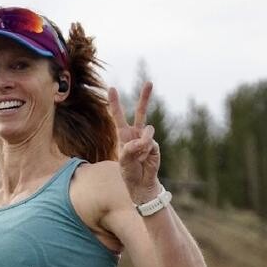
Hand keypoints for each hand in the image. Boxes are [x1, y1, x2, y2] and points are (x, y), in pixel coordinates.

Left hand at [108, 82, 160, 203]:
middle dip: (145, 97)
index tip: (111, 88)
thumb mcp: (123, 161)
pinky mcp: (155, 146)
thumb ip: (131, 149)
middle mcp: (136, 133)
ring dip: (141, 144)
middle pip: (141, 112)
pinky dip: (146, 151)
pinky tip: (145, 159)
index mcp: (124, 134)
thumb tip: (144, 140)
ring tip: (138, 156)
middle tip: (149, 82)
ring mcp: (147, 139)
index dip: (115, 102)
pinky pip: (151, 143)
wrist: (141, 184)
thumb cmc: (129, 172)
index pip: (118, 115)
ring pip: (147, 129)